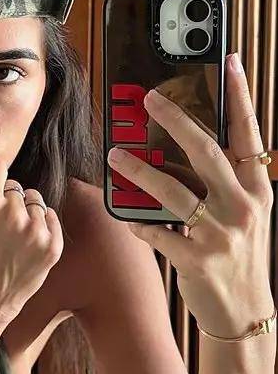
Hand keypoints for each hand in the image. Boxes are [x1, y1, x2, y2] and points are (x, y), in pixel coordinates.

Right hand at [0, 148, 63, 327]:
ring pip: (34, 200)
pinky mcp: (53, 245)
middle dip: (4, 198)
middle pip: (15, 186)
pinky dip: (40, 224)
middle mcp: (16, 214)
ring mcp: (37, 231)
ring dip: (24, 211)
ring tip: (8, 233)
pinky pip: (50, 216)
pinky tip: (23, 240)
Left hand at [107, 52, 274, 337]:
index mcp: (257, 190)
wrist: (245, 311)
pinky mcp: (197, 259)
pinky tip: (119, 212)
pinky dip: (136, 221)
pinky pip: (156, 233)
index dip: (240, 97)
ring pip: (172, 191)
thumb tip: (183, 148)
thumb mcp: (244, 214)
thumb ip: (223, 183)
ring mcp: (220, 234)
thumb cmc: (240, 255)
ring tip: (114, 155)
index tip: (229, 62)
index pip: (249, 134)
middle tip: (147, 99)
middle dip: (174, 121)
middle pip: (204, 152)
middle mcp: (243, 207)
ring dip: (138, 170)